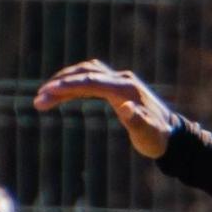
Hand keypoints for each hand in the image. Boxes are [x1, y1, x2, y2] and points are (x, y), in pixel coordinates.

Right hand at [33, 61, 177, 158]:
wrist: (172, 136)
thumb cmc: (159, 138)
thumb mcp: (149, 134)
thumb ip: (138, 121)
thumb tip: (126, 108)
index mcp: (126, 88)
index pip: (91, 82)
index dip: (68, 86)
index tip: (47, 93)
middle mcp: (122, 79)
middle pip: (84, 74)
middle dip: (60, 84)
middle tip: (39, 99)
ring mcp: (120, 80)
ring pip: (86, 72)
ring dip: (65, 81)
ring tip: (45, 96)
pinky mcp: (117, 86)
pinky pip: (91, 79)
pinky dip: (75, 83)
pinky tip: (61, 92)